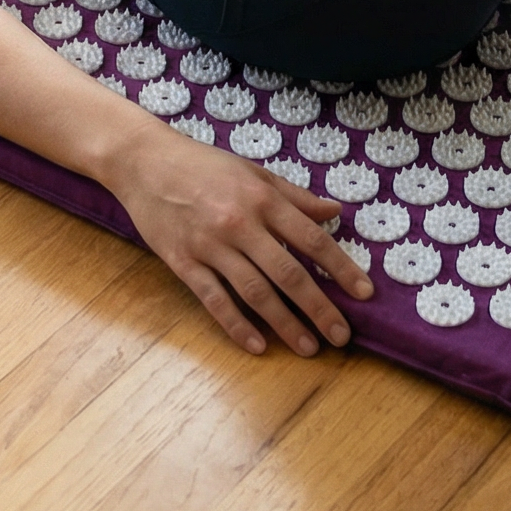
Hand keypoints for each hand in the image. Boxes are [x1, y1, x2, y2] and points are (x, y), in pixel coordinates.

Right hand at [108, 126, 373, 355]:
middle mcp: (240, 223)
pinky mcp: (184, 262)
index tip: (364, 294)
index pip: (312, 240)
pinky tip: (257, 345)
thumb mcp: (254, 172)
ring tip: (308, 347)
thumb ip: (295, 196)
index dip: (341, 268)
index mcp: (262, 199)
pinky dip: (236, 324)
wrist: (145, 162)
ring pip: (255, 292)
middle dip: (319, 308)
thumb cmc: (204, 165)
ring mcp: (210, 246)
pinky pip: (214, 299)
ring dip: (284, 323)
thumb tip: (335, 211)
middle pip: (288, 273)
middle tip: (342, 336)